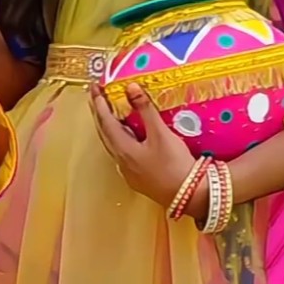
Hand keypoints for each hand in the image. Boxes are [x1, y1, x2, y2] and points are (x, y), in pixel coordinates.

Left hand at [88, 82, 194, 209]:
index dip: (99, 103)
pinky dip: (119, 139)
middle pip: (104, 133)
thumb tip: (130, 87)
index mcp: (123, 149)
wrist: (189, 196)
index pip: (105, 121)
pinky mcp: (137, 178)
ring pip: (112, 144)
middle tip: (95, 96)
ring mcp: (128, 171)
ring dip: (108, 127)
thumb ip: (145, 109)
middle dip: (99, 113)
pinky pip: (121, 153)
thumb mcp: (161, 133)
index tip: (95, 87)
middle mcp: (121, 161)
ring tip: (107, 112)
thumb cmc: (175, 164)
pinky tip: (126, 136)